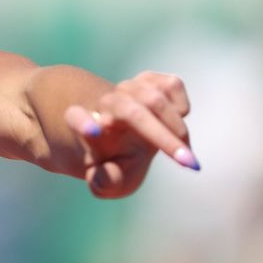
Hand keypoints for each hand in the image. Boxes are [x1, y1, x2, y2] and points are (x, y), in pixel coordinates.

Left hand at [63, 71, 196, 198]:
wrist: (124, 141)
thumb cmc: (116, 165)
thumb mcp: (108, 183)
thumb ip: (107, 182)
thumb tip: (110, 172)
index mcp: (83, 126)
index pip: (75, 118)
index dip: (82, 123)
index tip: (94, 132)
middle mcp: (104, 103)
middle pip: (129, 111)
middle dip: (162, 137)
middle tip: (188, 163)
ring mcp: (127, 88)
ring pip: (155, 100)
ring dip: (176, 129)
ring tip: (185, 156)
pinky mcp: (149, 79)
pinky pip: (172, 85)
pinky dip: (181, 107)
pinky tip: (176, 126)